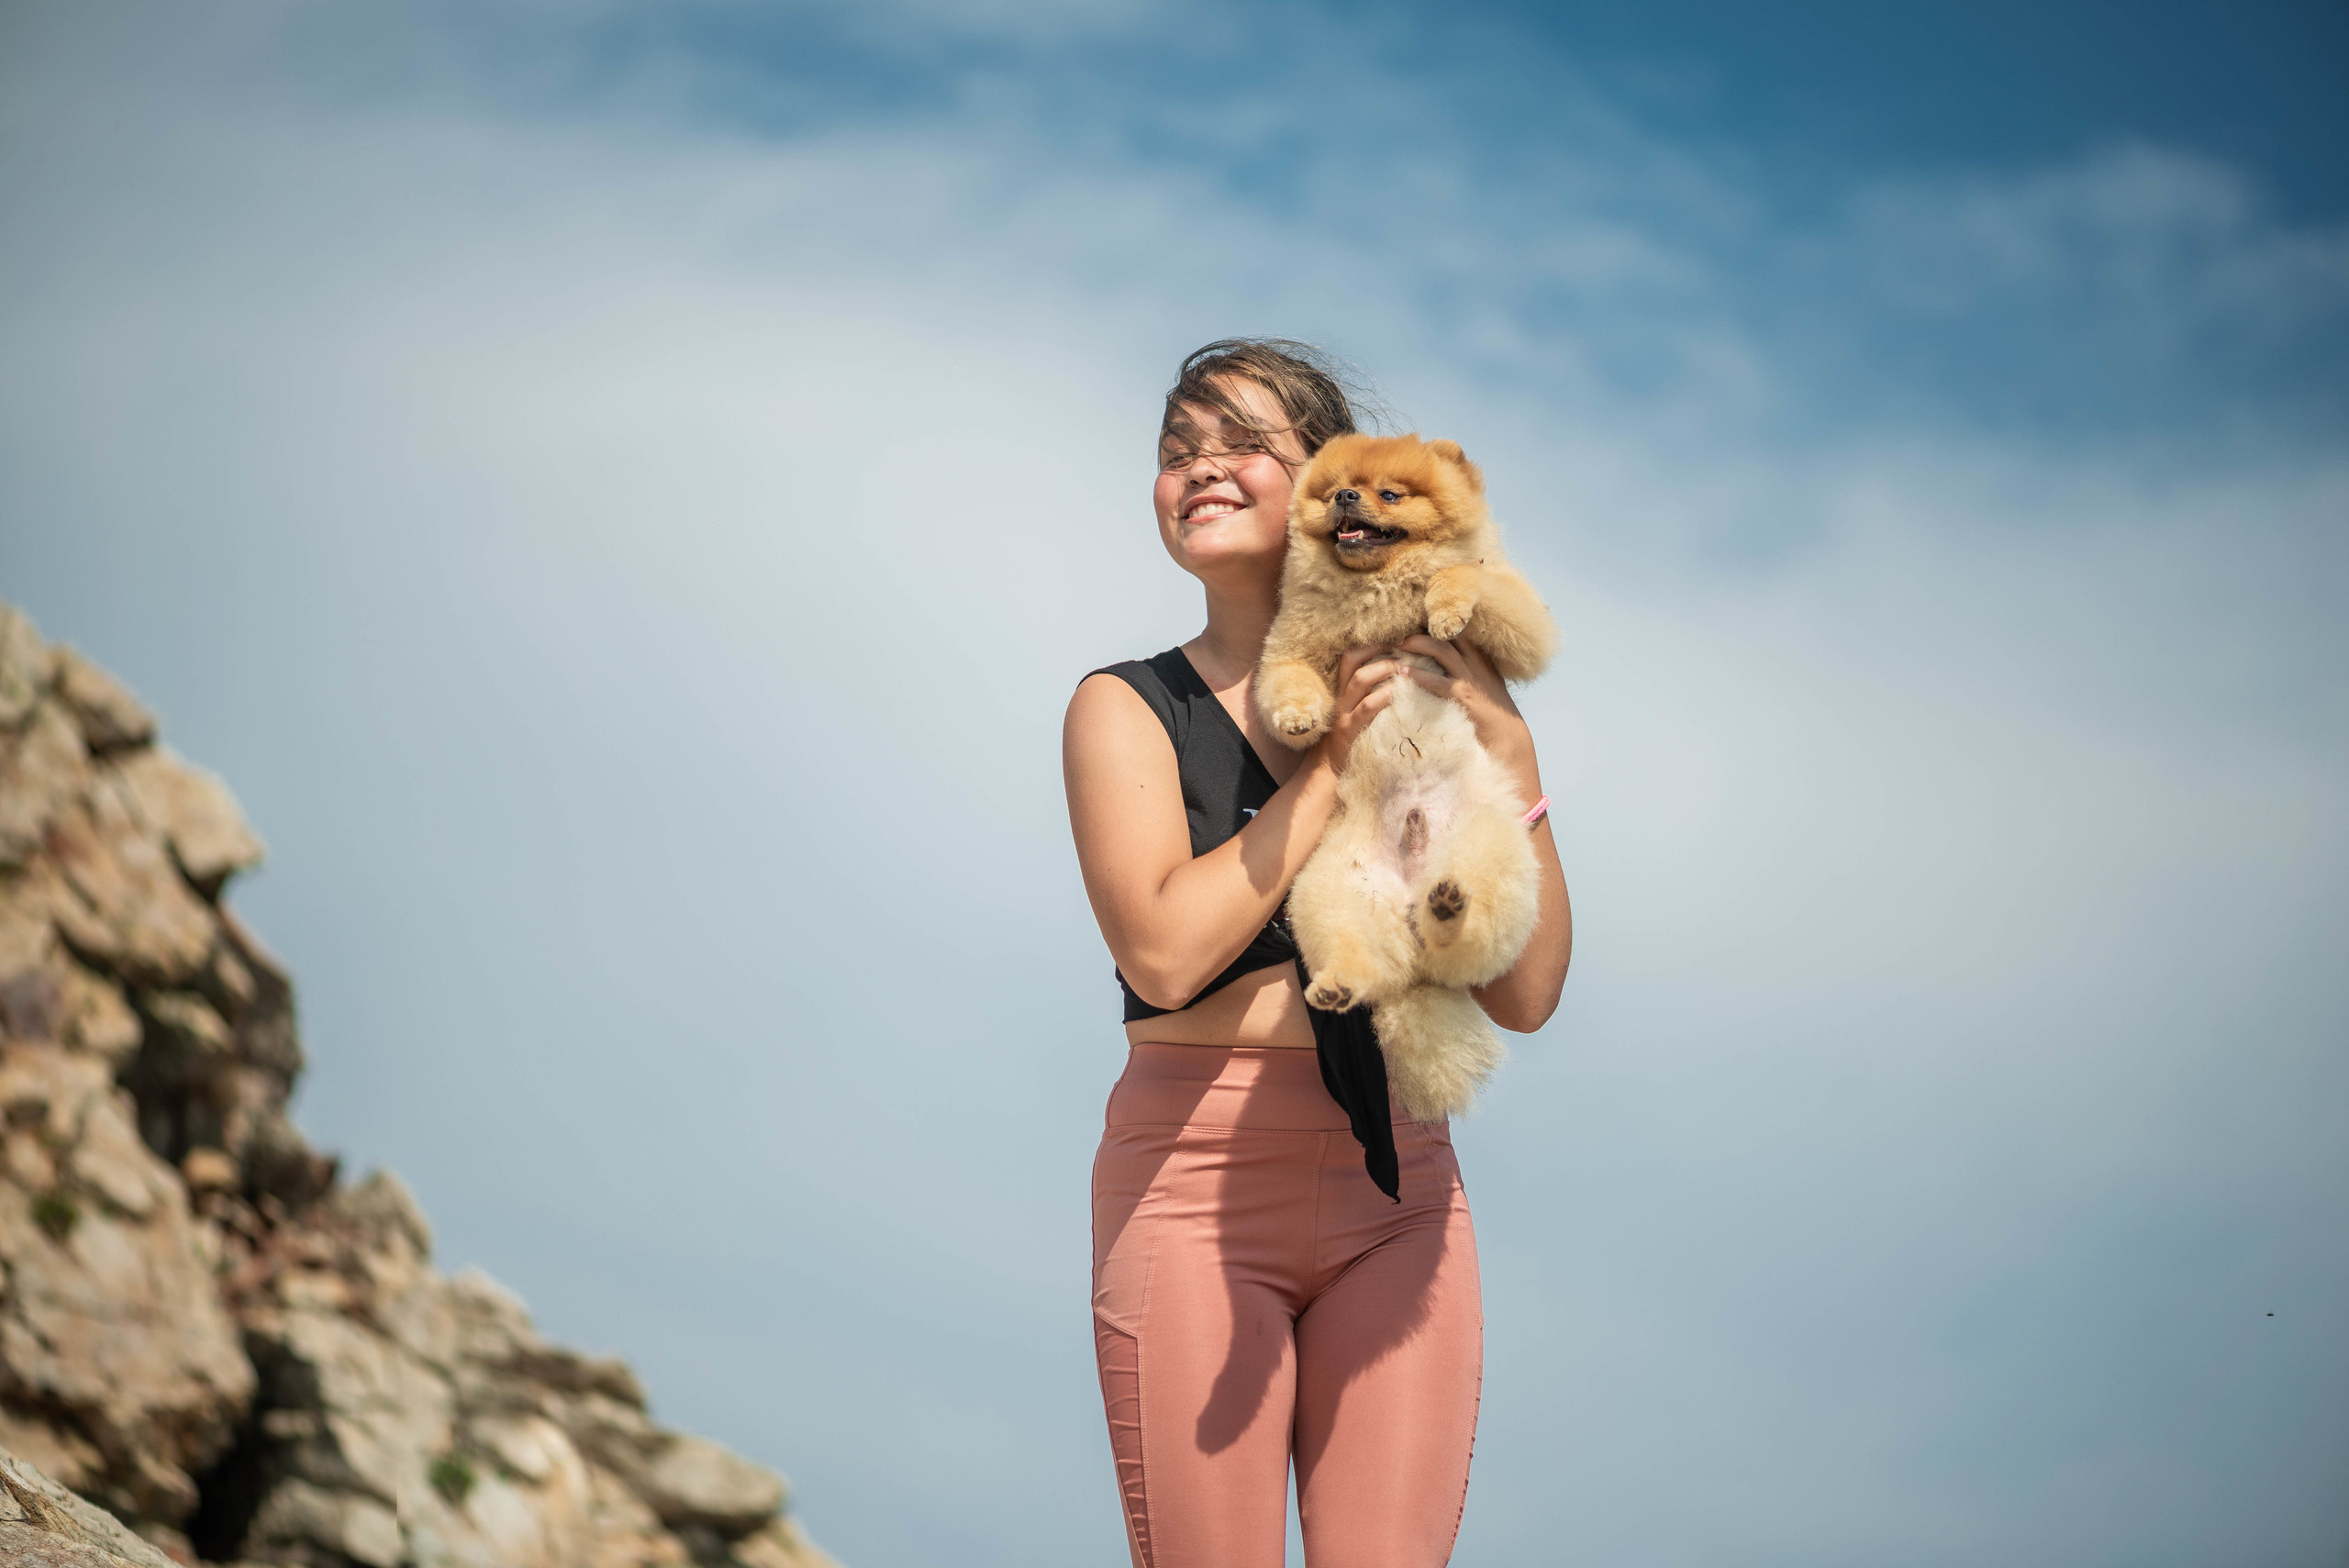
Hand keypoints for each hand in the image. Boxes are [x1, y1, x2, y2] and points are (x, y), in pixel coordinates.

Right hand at [1318, 644, 1405, 774]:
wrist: (1334, 768)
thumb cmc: (1356, 735)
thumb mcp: (1360, 710)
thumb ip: (1374, 693)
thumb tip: (1403, 673)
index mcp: (1344, 689)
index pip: (1351, 656)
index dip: (1371, 644)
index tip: (1393, 639)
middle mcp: (1342, 697)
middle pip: (1353, 661)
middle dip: (1378, 652)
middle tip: (1402, 651)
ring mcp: (1345, 713)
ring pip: (1360, 680)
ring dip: (1383, 669)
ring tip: (1403, 669)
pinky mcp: (1351, 730)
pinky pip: (1368, 707)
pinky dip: (1384, 696)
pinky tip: (1398, 693)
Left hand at [1394, 634, 1539, 791]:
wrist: (1507, 736)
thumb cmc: (1491, 712)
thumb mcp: (1484, 682)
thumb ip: (1468, 667)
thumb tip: (1445, 659)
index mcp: (1480, 656)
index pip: (1457, 630)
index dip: (1435, 621)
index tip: (1414, 618)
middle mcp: (1476, 662)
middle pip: (1448, 633)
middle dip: (1423, 628)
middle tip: (1400, 630)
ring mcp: (1470, 677)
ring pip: (1442, 650)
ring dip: (1418, 644)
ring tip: (1397, 644)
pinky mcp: (1464, 695)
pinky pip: (1438, 681)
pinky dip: (1419, 675)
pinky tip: (1403, 673)